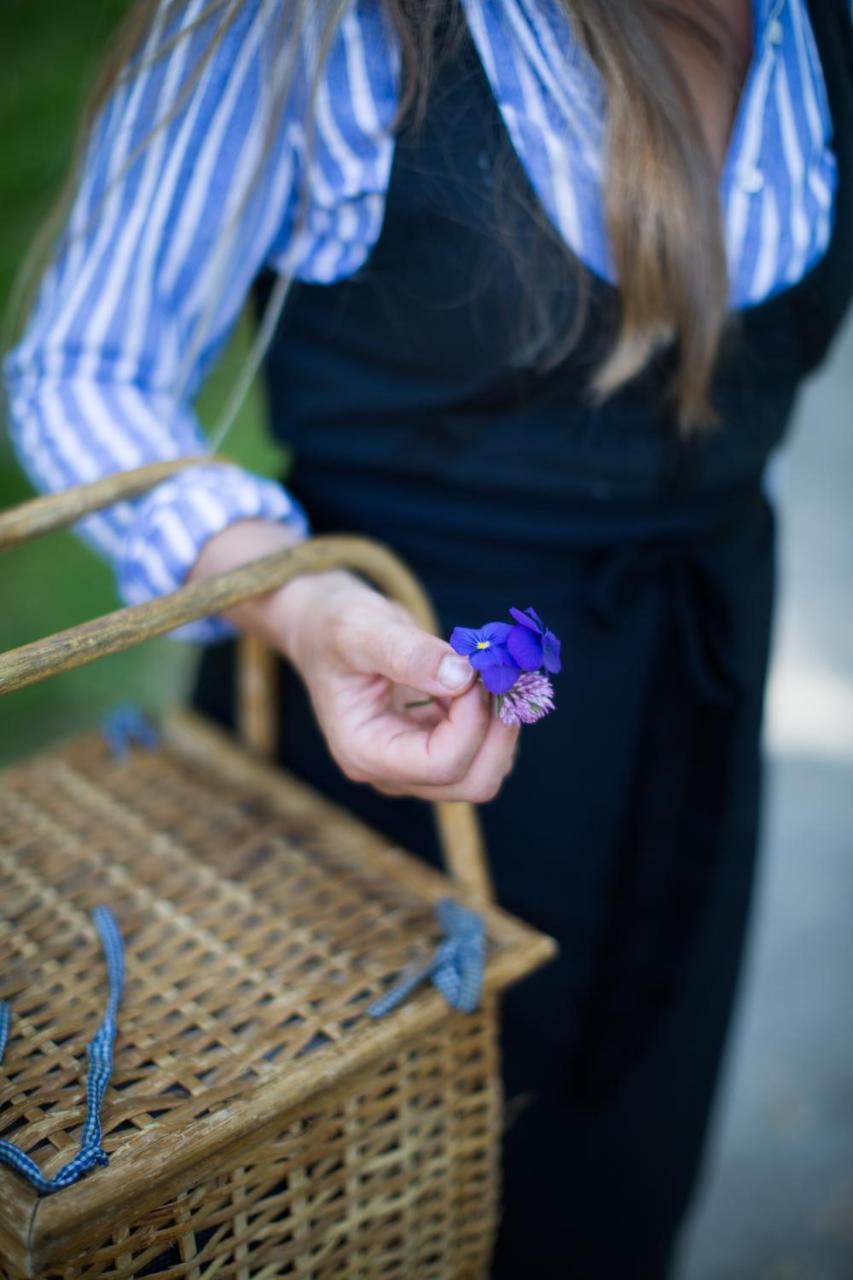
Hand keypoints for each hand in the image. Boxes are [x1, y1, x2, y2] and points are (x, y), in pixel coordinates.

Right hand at [189, 520, 519, 802]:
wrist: (324, 630)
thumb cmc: (334, 627)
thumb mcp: (361, 628)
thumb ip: (409, 653)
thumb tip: (464, 677)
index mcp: (364, 752)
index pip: (440, 765)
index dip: (472, 721)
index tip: (476, 671)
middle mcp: (391, 772)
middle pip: (472, 782)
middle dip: (498, 730)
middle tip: (504, 674)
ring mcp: (414, 767)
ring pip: (486, 771)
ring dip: (503, 723)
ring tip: (496, 669)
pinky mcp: (434, 750)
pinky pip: (483, 751)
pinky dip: (497, 716)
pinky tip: (485, 676)